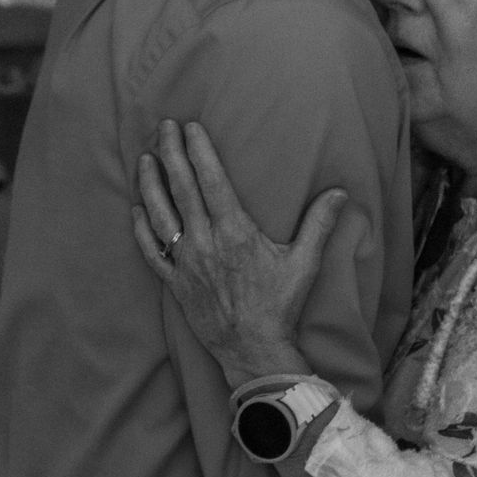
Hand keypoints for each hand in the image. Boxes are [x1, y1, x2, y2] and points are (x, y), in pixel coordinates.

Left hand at [132, 119, 347, 385]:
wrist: (253, 349)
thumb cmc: (280, 305)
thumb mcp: (304, 263)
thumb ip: (319, 223)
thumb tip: (340, 192)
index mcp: (234, 230)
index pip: (211, 179)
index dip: (198, 150)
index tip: (190, 127)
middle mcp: (204, 241)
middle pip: (181, 188)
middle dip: (170, 154)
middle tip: (163, 127)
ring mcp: (185, 262)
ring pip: (160, 214)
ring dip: (151, 184)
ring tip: (145, 159)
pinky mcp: (174, 283)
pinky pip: (152, 251)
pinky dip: (142, 229)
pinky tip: (137, 210)